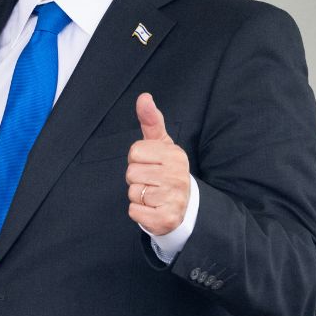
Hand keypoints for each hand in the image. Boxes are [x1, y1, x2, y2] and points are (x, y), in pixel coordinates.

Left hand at [126, 93, 189, 235]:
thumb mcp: (161, 144)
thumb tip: (144, 97)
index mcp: (175, 155)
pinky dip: (138, 212)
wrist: (184, 207)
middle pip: (131, 173)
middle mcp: (178, 176)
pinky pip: (134, 211)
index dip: (137, 159)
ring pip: (132, 192)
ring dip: (138, 196)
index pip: (134, 152)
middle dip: (136, 178)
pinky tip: (152, 209)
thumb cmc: (166, 170)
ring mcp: (174, 199)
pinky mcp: (166, 219)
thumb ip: (151, 120)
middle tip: (152, 182)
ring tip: (153, 195)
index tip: (151, 164)